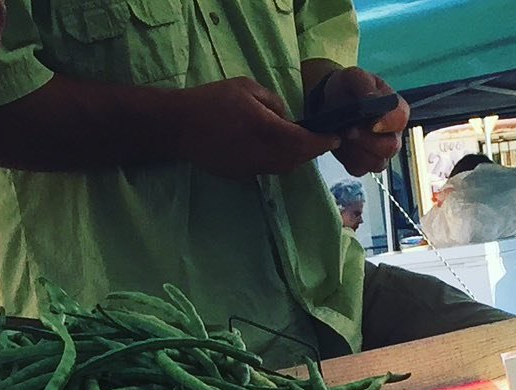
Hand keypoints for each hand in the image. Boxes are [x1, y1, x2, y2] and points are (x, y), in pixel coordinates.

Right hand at [178, 78, 327, 179]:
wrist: (179, 127)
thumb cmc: (211, 101)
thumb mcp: (245, 87)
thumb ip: (272, 101)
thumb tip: (287, 117)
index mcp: (264, 128)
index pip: (302, 141)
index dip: (322, 142)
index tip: (336, 138)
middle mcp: (262, 154)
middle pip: (297, 159)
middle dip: (312, 151)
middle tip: (321, 141)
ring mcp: (252, 169)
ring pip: (285, 168)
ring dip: (297, 159)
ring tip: (302, 146)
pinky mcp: (243, 177)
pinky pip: (269, 171)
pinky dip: (280, 163)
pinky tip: (277, 151)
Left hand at [311, 65, 408, 176]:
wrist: (330, 101)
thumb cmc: (347, 88)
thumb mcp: (354, 77)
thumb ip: (365, 85)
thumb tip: (372, 100)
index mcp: (395, 110)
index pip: (401, 119)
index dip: (388, 124)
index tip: (372, 124)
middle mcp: (392, 135)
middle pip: (390, 147)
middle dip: (368, 140)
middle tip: (348, 130)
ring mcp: (379, 152)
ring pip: (376, 162)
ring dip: (356, 151)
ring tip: (342, 135)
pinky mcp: (364, 163)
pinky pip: (359, 169)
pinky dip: (347, 159)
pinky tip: (340, 145)